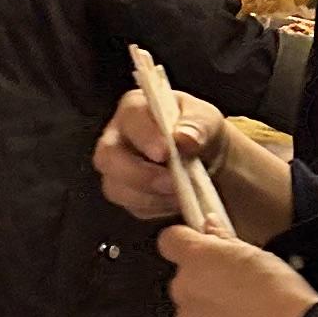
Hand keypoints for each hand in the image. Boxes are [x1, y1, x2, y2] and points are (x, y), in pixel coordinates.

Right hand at [94, 82, 224, 222]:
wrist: (209, 160)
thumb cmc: (202, 132)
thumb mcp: (208, 121)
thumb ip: (198, 125)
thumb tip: (184, 138)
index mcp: (134, 109)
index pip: (130, 118)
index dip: (145, 136)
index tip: (166, 152)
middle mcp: (116, 137)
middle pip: (108, 157)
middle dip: (141, 174)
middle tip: (173, 182)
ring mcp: (116, 169)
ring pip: (116, 188)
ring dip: (151, 196)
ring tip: (181, 194)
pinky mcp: (126, 194)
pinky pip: (133, 207)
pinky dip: (157, 208)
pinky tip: (177, 201)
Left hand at [162, 227, 316, 316]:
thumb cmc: (281, 294)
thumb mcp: (257, 254)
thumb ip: (224, 240)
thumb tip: (210, 229)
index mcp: (198, 258)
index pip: (170, 241)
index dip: (184, 243)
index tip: (199, 247)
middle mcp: (184, 289)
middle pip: (184, 282)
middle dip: (204, 285)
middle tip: (236, 291)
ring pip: (191, 314)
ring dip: (209, 315)